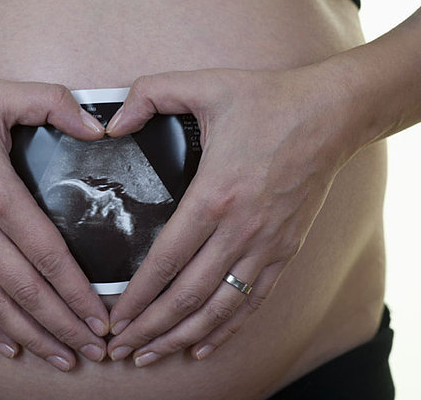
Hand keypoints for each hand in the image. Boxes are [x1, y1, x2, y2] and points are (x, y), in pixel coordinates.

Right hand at [0, 73, 109, 370]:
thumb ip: (55, 104)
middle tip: (93, 350)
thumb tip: (99, 129)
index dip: (78, 293)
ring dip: (30, 335)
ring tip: (60, 357)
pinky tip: (7, 344)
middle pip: (27, 291)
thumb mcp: (2, 93)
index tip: (101, 319)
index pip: (49, 257)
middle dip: (64, 326)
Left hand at [104, 67, 357, 365]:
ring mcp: (266, 246)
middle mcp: (240, 230)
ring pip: (219, 308)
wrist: (328, 115)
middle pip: (187, 295)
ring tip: (153, 355)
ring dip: (182, 337)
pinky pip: (253, 301)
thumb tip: (111, 126)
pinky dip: (227, 329)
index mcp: (214, 195)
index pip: (165, 262)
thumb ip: (149, 94)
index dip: (136, 297)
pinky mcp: (285, 251)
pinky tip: (203, 346)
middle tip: (121, 349)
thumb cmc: (266, 101)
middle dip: (150, 328)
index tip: (114, 318)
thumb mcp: (203, 84)